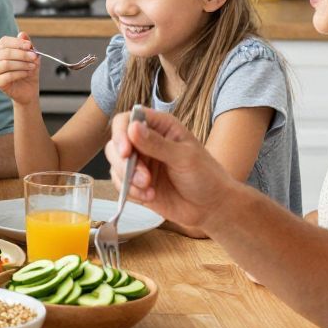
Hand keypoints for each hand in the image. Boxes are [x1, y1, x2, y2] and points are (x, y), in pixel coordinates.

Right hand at [0, 32, 39, 105]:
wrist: (29, 88)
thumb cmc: (28, 69)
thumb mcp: (31, 55)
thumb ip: (27, 45)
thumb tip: (22, 34)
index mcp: (0, 49)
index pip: (4, 41)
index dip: (17, 42)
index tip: (29, 45)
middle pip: (5, 53)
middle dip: (22, 54)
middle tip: (34, 57)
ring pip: (5, 64)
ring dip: (22, 64)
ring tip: (32, 66)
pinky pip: (7, 76)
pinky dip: (20, 73)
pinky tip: (27, 73)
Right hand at [105, 107, 232, 230]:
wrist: (211, 207)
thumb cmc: (206, 176)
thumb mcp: (184, 157)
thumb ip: (157, 144)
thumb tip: (132, 128)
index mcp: (160, 127)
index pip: (128, 120)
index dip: (121, 133)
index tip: (126, 152)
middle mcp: (146, 142)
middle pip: (116, 143)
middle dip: (124, 163)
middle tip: (143, 178)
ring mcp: (140, 163)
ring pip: (115, 165)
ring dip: (128, 179)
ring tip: (149, 189)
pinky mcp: (136, 183)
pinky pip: (120, 184)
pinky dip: (130, 192)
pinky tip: (150, 196)